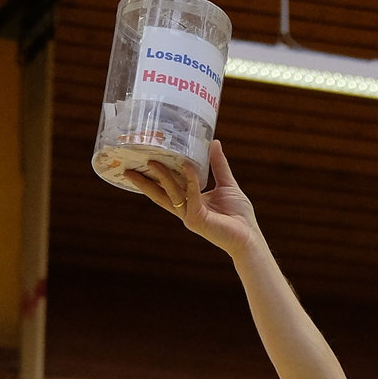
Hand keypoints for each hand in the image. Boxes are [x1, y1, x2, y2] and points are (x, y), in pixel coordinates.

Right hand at [125, 140, 261, 259]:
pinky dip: (190, 179)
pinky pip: (191, 195)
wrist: (249, 236)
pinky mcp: (197, 220)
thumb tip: (214, 142)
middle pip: (160, 194)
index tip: (142, 163)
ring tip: (151, 161)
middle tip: (128, 167)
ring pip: (171, 193)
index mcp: (190, 202)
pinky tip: (187, 165)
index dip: (154, 177)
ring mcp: (189, 216)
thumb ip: (218, 165)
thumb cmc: (239, 215)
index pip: (167, 189)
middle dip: (143, 182)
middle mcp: (186, 210)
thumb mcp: (227, 184)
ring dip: (161, 176)